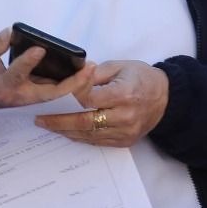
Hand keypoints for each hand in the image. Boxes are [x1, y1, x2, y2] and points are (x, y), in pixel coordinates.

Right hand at [0, 27, 96, 109]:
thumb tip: (10, 32)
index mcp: (3, 86)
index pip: (17, 74)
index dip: (28, 61)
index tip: (40, 48)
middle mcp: (21, 97)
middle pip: (50, 93)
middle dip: (71, 83)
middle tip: (88, 67)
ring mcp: (31, 102)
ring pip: (58, 96)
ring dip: (76, 85)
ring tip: (91, 68)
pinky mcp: (38, 100)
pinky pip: (57, 94)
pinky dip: (72, 84)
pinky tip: (84, 71)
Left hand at [36, 60, 168, 147]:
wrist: (166, 97)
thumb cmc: (141, 77)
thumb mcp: (119, 66)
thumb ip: (94, 73)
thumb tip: (72, 77)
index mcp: (124, 94)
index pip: (89, 99)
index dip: (69, 97)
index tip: (53, 95)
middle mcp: (125, 116)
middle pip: (85, 122)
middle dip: (59, 121)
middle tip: (40, 119)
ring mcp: (125, 132)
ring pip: (89, 135)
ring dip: (66, 130)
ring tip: (48, 124)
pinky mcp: (125, 142)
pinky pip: (97, 141)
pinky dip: (80, 136)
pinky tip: (66, 130)